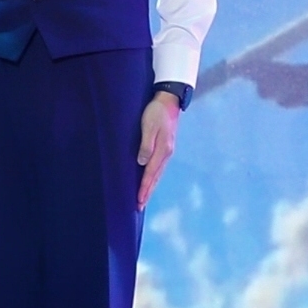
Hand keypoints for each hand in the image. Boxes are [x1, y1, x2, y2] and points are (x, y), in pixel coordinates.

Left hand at [137, 91, 181, 210]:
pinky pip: (158, 167)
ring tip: (144, 198)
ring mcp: (167, 151)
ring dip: (151, 187)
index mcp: (162, 150)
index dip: (144, 188)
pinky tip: (151, 180)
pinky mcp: (165, 148)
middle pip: (155, 177)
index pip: (150, 173)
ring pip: (158, 174)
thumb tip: (142, 163)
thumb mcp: (149, 126)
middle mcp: (166, 154)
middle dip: (147, 192)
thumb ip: (146, 145)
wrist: (169, 101)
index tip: (138, 201)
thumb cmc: (156, 112)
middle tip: (139, 206)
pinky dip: (154, 177)